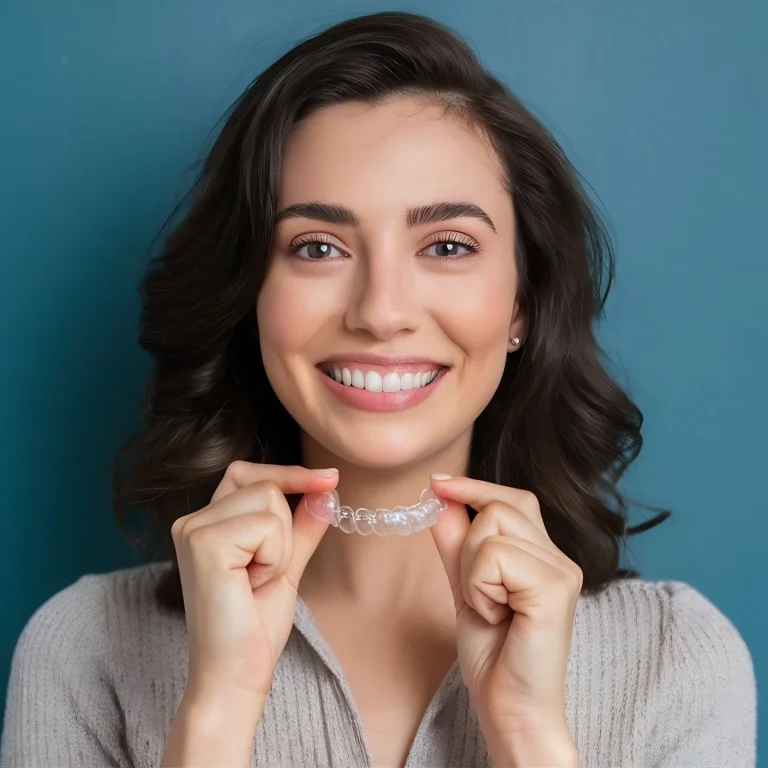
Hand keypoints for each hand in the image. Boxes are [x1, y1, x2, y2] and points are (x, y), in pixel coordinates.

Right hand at [170, 462, 337, 700]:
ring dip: (281, 546)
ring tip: (256, 580)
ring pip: (270, 501)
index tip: (330, 478)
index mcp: (206, 522)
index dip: (287, 475)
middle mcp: (192, 520)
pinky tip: (252, 584)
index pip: (248, 472)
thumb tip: (326, 490)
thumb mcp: (287, 564)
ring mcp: (194, 530)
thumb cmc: (254, 626)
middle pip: (266, 486)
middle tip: (264, 573)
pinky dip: (274, 557)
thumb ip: (302, 526)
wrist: (236, 675)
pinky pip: (267, 526)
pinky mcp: (203, 543)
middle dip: (285, 530)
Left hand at [429, 475, 581, 765]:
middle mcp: (560, 557)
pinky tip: (497, 616)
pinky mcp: (555, 587)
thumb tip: (441, 497)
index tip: (437, 484)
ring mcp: (562, 570)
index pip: (513, 498)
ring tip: (491, 609)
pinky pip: (494, 556)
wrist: (510, 708)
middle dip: (467, 546)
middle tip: (479, 594)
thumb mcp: (465, 587)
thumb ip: (455, 544)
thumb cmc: (493, 655)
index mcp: (544, 555)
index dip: (475, 487)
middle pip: (498, 507)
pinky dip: (479, 586)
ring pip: (491, 528)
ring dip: (472, 572)